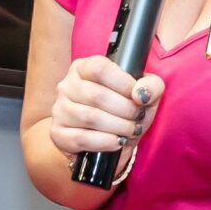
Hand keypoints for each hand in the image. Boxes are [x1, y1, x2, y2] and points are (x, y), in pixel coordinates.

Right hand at [50, 55, 164, 160]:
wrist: (106, 140)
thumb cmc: (123, 112)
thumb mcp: (143, 95)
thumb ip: (152, 86)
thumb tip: (141, 93)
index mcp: (84, 68)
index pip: (99, 68)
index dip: (123, 82)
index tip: (137, 96)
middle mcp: (67, 86)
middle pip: (96, 95)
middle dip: (125, 109)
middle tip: (138, 118)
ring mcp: (60, 110)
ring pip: (90, 117)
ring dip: (118, 126)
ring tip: (130, 131)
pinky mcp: (58, 133)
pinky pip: (81, 138)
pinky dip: (105, 142)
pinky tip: (117, 142)